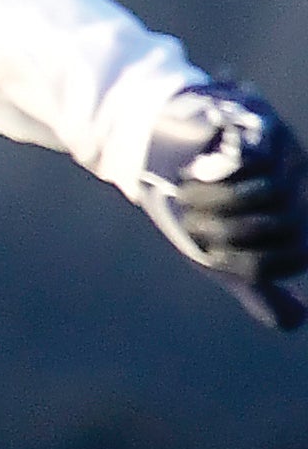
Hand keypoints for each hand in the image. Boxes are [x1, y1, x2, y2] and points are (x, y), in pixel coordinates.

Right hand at [140, 82, 307, 328]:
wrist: (156, 151)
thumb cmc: (190, 204)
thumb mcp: (222, 254)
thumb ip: (258, 288)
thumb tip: (297, 321)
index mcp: (297, 219)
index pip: (293, 256)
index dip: (243, 260)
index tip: (209, 249)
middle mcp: (300, 187)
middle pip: (281, 225)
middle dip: (223, 229)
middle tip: (192, 217)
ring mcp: (285, 155)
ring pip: (268, 193)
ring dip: (212, 199)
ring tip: (188, 187)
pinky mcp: (262, 127)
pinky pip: (253, 162)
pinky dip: (212, 174)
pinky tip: (196, 166)